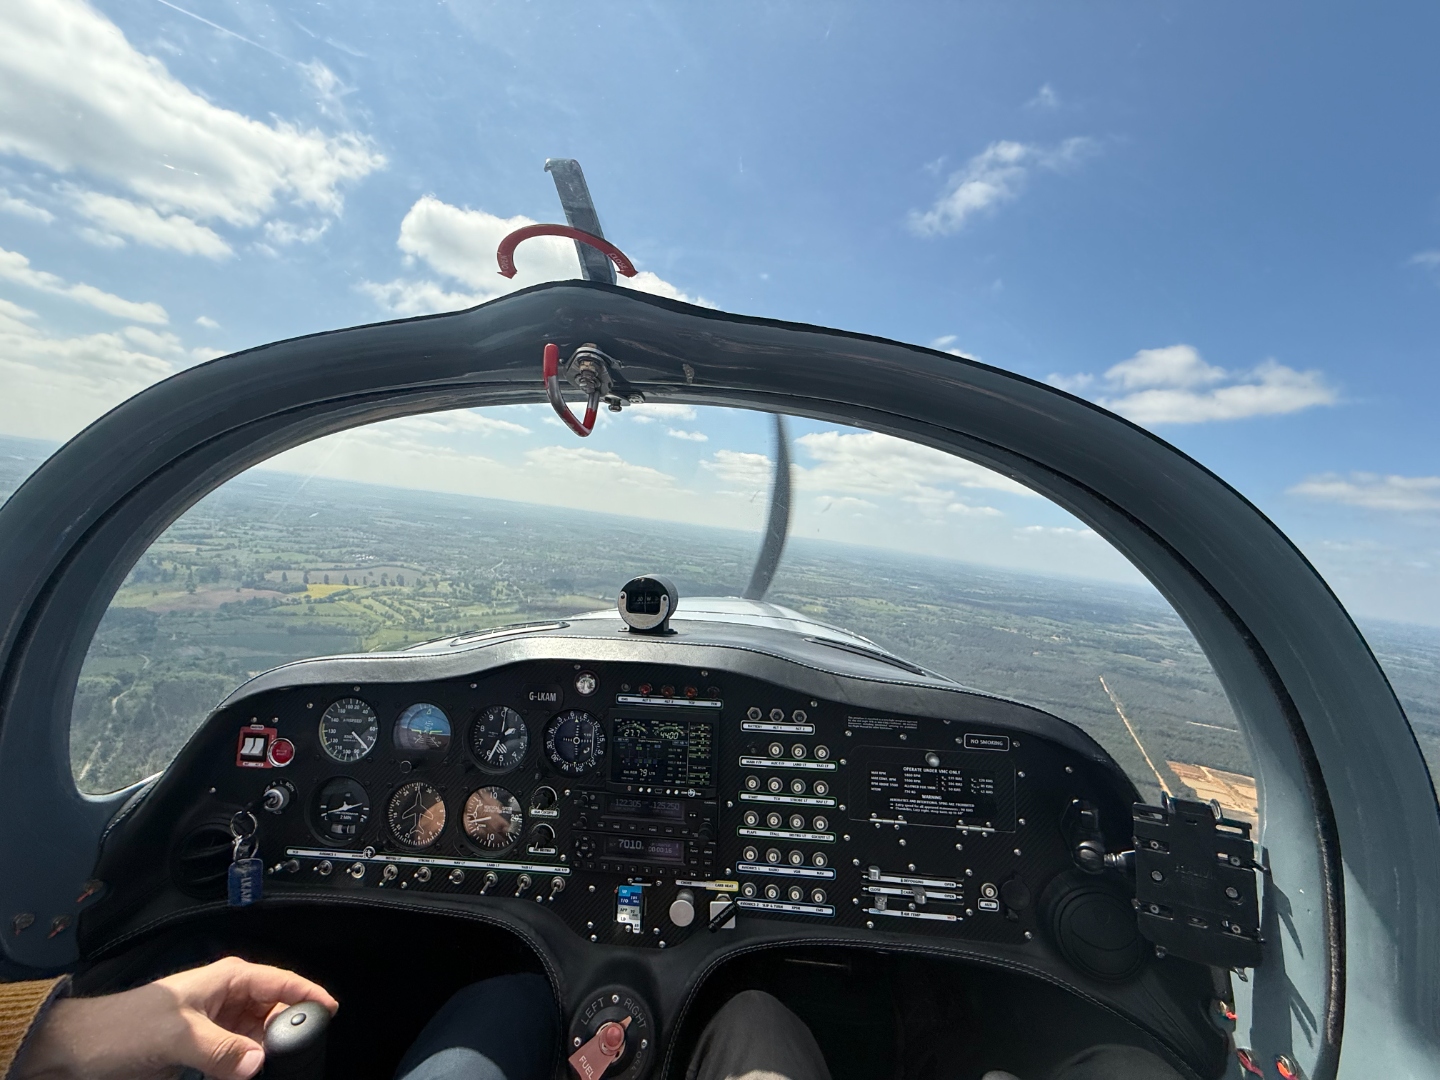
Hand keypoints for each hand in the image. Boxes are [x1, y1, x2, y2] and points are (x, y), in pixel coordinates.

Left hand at [15, 956, 338, 1079]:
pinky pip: (238, 1059)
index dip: (307, 993)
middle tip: (298, 1053)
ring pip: (257, 1038)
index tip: (331, 1011)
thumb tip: (258, 1062)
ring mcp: (216, 1025)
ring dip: (263, 1053)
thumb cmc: (125, 1026)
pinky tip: (246, 1075)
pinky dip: (244, 1069)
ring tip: (273, 1067)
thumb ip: (220, 1050)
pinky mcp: (205, 1051)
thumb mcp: (177, 1036)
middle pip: (274, 1010)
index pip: (279, 982)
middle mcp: (227, 998)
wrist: (79, 1051)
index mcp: (226, 979)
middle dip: (286, 1030)